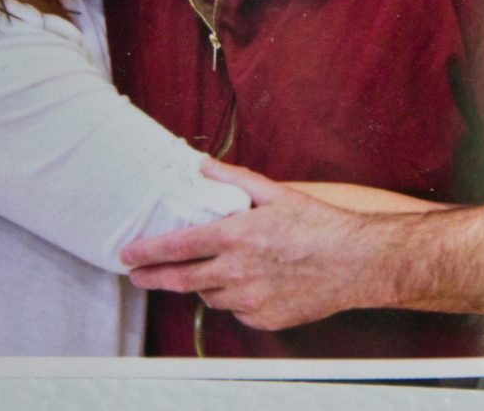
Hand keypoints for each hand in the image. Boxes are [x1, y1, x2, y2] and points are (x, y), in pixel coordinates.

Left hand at [120, 160, 387, 330]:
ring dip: (206, 283)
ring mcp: (250, 299)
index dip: (147, 252)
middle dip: (153, 278)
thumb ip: (234, 180)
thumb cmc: (319, 226)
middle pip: (181, 280)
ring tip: (219, 267)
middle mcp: (236, 272)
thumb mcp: (275, 193)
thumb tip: (203, 166)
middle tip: (137, 276)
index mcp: (234, 237)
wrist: (357, 262)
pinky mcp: (265, 318)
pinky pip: (236, 310)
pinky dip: (236, 298)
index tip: (127, 255)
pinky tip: (253, 282)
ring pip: (210, 296)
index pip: (177, 247)